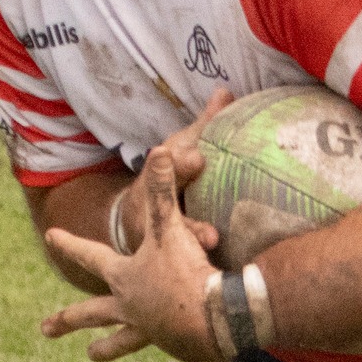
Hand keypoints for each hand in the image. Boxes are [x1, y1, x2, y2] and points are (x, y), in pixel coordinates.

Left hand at [41, 147, 224, 361]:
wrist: (216, 321)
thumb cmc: (186, 273)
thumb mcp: (171, 228)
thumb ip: (164, 191)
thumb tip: (159, 150)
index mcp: (123, 278)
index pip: (90, 256)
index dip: (70, 243)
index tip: (49, 235)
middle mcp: (130, 307)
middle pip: (93, 312)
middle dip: (68, 319)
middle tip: (44, 329)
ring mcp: (150, 330)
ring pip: (122, 338)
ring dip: (107, 346)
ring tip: (91, 355)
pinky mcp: (175, 345)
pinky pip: (163, 341)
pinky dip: (162, 340)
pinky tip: (168, 342)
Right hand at [114, 86, 231, 255]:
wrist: (134, 217)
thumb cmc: (171, 176)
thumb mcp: (183, 148)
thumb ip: (206, 125)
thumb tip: (226, 92)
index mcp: (161, 173)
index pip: (172, 166)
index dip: (183, 165)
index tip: (197, 159)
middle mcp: (155, 202)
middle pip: (167, 203)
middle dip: (185, 202)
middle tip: (205, 203)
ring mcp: (157, 230)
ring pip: (172, 234)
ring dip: (192, 236)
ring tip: (212, 239)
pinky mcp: (165, 253)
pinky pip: (181, 260)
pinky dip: (194, 265)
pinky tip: (216, 268)